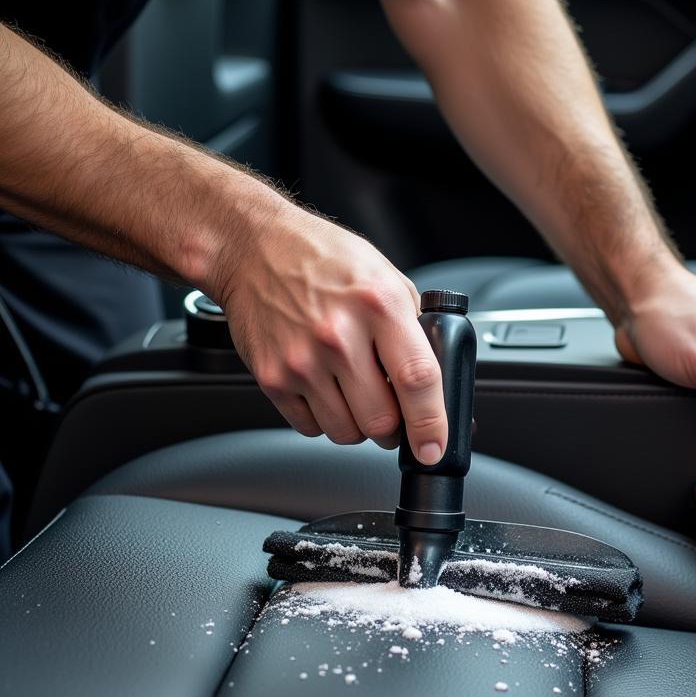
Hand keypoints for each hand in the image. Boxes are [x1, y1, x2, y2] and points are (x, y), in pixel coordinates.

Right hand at [213, 209, 446, 464]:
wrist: (254, 249)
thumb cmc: (324, 259)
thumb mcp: (387, 278)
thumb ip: (414, 328)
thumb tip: (440, 383)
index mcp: (379, 305)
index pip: (418, 380)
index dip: (431, 423)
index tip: (433, 447)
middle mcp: (339, 335)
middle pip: (381, 420)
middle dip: (394, 428)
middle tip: (393, 412)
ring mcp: (302, 360)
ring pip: (346, 432)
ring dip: (359, 426)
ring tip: (355, 393)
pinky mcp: (272, 378)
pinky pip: (310, 428)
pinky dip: (324, 420)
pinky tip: (325, 388)